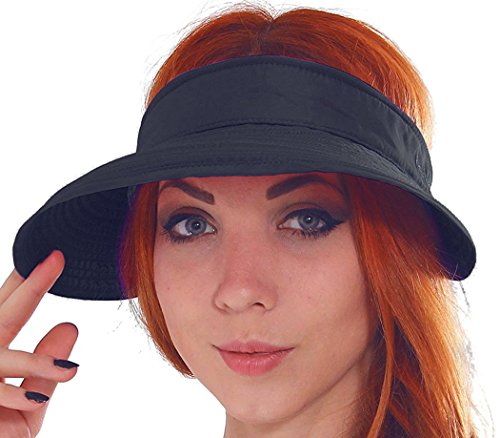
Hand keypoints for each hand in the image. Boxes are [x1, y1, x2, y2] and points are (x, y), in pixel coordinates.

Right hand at [0, 250, 78, 436]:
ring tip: (71, 374)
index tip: (52, 257)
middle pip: (2, 316)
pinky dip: (13, 398)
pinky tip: (34, 400)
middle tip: (57, 259)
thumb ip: (43, 370)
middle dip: (30, 288)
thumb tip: (69, 326)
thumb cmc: (0, 429)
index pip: (8, 310)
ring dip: (33, 363)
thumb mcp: (27, 403)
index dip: (27, 284)